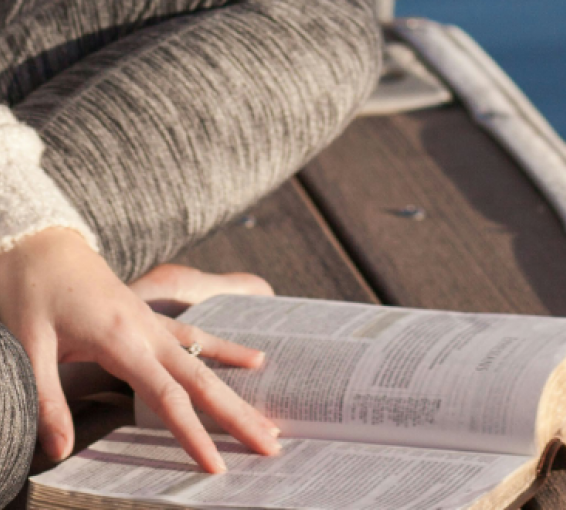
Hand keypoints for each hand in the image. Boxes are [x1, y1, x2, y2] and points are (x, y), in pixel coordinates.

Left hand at [0, 228, 279, 472]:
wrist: (42, 241)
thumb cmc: (30, 289)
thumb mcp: (27, 344)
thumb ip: (47, 399)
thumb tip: (58, 450)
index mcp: (122, 340)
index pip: (168, 397)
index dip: (193, 434)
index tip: (217, 465)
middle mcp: (148, 331)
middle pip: (204, 381)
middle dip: (238, 416)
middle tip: (271, 444)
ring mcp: (154, 323)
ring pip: (208, 363)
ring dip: (239, 392)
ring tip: (269, 418)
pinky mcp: (152, 318)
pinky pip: (199, 338)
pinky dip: (228, 352)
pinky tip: (255, 361)